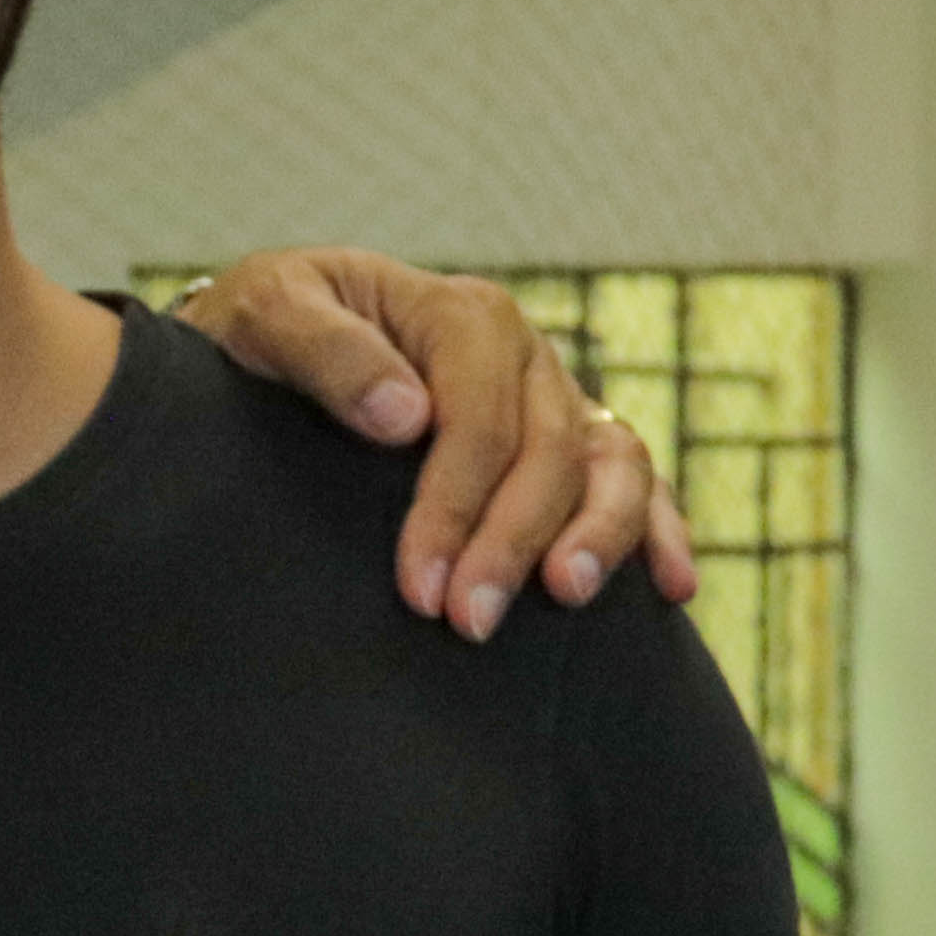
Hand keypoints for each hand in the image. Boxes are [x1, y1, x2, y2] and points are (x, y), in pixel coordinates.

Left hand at [175, 251, 698, 639]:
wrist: (270, 338)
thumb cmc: (265, 329)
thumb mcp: (268, 313)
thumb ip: (327, 353)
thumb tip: (405, 417)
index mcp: (462, 315)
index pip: (478, 419)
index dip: (456, 504)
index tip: (421, 584)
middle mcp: (522, 355)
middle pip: (549, 450)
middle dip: (511, 542)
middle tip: (467, 621)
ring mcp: (553, 397)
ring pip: (610, 463)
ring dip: (600, 535)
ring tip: (566, 596)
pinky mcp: (566, 441)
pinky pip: (631, 481)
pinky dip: (661, 529)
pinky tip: (669, 587)